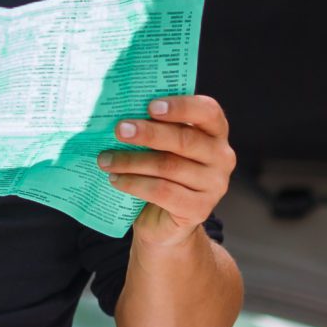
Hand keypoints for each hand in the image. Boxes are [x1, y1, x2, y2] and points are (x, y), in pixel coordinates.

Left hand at [100, 94, 233, 249]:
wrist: (165, 220)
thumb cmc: (161, 172)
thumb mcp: (162, 145)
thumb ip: (154, 126)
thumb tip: (120, 111)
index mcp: (215, 132)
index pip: (208, 111)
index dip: (181, 106)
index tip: (151, 106)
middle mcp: (222, 157)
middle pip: (185, 140)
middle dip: (149, 133)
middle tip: (119, 130)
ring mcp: (214, 185)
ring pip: (168, 167)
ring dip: (131, 161)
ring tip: (105, 159)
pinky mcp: (199, 209)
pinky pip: (162, 191)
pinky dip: (134, 183)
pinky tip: (115, 179)